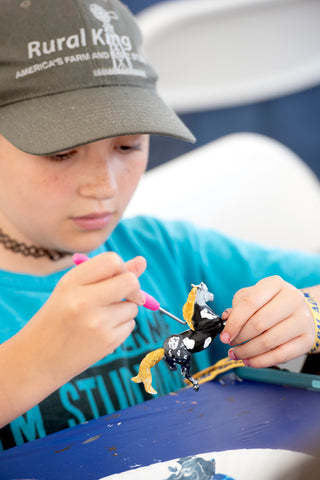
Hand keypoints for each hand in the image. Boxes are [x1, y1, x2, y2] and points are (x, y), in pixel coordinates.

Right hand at [0, 252, 145, 425]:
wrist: (37, 360)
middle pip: (130, 281)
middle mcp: (83, 301)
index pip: (112, 260)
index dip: (122, 267)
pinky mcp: (107, 342)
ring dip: (124, 310)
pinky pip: (130, 325)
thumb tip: (142, 261)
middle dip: (134, 288)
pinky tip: (100, 333)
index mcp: (71, 282)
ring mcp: (97, 323)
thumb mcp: (73, 290)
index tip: (119, 277)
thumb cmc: (57, 318)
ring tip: (99, 319)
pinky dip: (121, 327)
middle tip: (125, 296)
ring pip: (133, 306)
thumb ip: (107, 274)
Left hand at [220, 276, 314, 367]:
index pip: (249, 303)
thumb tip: (226, 320)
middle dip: (239, 338)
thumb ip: (238, 307)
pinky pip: (280, 356)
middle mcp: (292, 299)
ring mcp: (302, 320)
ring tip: (237, 353)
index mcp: (275, 284)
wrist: (300, 311)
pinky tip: (249, 360)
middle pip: (258, 324)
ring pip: (268, 342)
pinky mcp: (306, 339)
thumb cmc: (273, 303)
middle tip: (230, 343)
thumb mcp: (254, 296)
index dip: (234, 322)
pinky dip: (260, 361)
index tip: (224, 335)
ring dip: (247, 352)